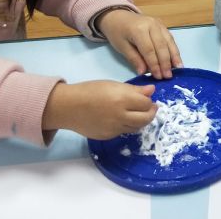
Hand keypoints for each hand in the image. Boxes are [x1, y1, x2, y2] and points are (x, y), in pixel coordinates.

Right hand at [43, 81, 157, 139]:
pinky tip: (121, 118)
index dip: (148, 101)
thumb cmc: (90, 91)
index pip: (146, 104)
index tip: (147, 97)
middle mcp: (120, 116)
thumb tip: (152, 91)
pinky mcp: (108, 136)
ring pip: (136, 127)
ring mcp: (115, 128)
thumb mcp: (113, 85)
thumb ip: (134, 90)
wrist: (68, 107)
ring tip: (137, 113)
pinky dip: (127, 125)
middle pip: (146, 119)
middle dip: (151, 113)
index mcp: (122, 99)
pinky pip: (124, 131)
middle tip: (150, 108)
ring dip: (141, 120)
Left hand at [98, 10, 181, 79]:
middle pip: (161, 46)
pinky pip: (170, 38)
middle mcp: (151, 25)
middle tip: (168, 76)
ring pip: (169, 41)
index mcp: (139, 30)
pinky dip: (174, 49)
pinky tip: (177, 59)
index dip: (154, 64)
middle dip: (165, 63)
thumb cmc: (117, 33)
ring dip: (174, 56)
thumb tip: (144, 72)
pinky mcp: (162, 24)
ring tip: (178, 69)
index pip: (149, 50)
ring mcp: (158, 23)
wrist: (118, 16)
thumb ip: (134, 59)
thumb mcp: (122, 47)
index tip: (158, 76)